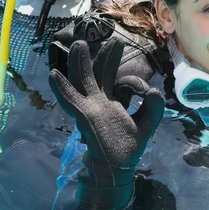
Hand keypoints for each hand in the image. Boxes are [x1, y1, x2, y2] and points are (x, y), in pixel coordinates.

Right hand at [49, 38, 164, 186]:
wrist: (116, 169)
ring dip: (79, 63)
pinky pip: (70, 100)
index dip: (135, 82)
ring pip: (82, 81)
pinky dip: (62, 88)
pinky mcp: (84, 117)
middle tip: (113, 40)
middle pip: (99, 74)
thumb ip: (154, 107)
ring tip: (78, 44)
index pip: (122, 82)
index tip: (146, 91)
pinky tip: (54, 74)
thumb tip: (152, 90)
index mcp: (113, 102)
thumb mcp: (147, 124)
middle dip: (105, 57)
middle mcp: (100, 102)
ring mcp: (90, 108)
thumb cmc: (128, 147)